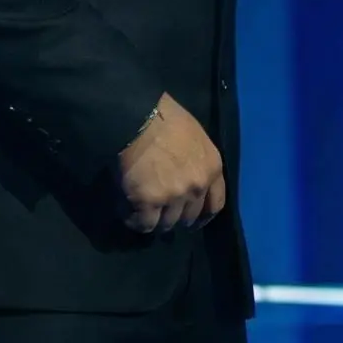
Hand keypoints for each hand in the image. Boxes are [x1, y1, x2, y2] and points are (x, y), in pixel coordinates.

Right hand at [117, 93, 225, 235]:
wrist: (138, 118)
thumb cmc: (165, 119)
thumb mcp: (195, 137)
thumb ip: (196, 162)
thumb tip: (185, 175)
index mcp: (212, 168)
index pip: (215, 204)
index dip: (203, 216)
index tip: (194, 222)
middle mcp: (197, 186)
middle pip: (188, 217)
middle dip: (174, 217)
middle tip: (160, 212)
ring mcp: (174, 196)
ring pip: (165, 224)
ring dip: (154, 219)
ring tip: (140, 210)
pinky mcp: (148, 202)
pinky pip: (143, 224)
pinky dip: (134, 221)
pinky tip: (127, 212)